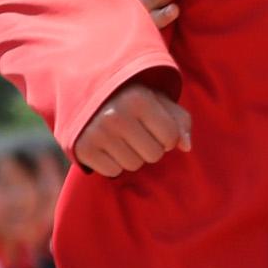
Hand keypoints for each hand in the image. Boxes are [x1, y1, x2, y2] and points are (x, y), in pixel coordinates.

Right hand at [74, 84, 190, 176]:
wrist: (88, 96)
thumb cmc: (132, 100)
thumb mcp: (159, 101)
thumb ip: (180, 121)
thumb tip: (186, 146)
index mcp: (138, 98)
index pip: (171, 138)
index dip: (167, 137)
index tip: (154, 126)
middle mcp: (115, 115)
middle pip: (153, 155)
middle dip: (149, 147)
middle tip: (135, 132)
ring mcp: (96, 132)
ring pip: (133, 165)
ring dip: (131, 156)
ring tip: (120, 138)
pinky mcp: (82, 148)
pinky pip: (112, 172)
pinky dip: (112, 163)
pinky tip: (106, 146)